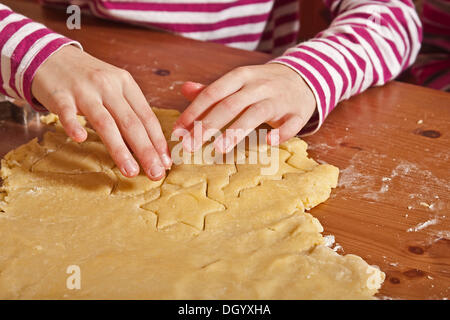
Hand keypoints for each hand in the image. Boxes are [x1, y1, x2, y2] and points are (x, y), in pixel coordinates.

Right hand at [31, 45, 170, 179]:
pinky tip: (81, 139)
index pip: (147, 116)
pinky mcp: (60, 95)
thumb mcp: (114, 86)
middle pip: (131, 122)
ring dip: (120, 149)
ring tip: (131, 171)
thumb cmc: (88, 77)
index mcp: (126, 84)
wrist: (50, 55)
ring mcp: (84, 90)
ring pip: (105, 122)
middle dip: (146, 151)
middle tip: (156, 174)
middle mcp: (108, 86)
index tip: (166, 163)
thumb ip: (129, 110)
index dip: (158, 141)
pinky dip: (74, 125)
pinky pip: (67, 112)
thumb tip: (149, 144)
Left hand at [172, 63, 316, 152]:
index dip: (194, 112)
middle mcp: (258, 85)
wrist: (305, 76)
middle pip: (230, 105)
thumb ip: (212, 89)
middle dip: (207, 126)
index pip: (212, 93)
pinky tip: (269, 142)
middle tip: (189, 146)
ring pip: (256, 113)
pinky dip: (282, 132)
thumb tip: (184, 89)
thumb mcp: (239, 80)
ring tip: (218, 148)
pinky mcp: (298, 112)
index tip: (178, 131)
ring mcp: (279, 99)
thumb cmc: (263, 84)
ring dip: (236, 130)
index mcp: (241, 77)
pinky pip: (291, 123)